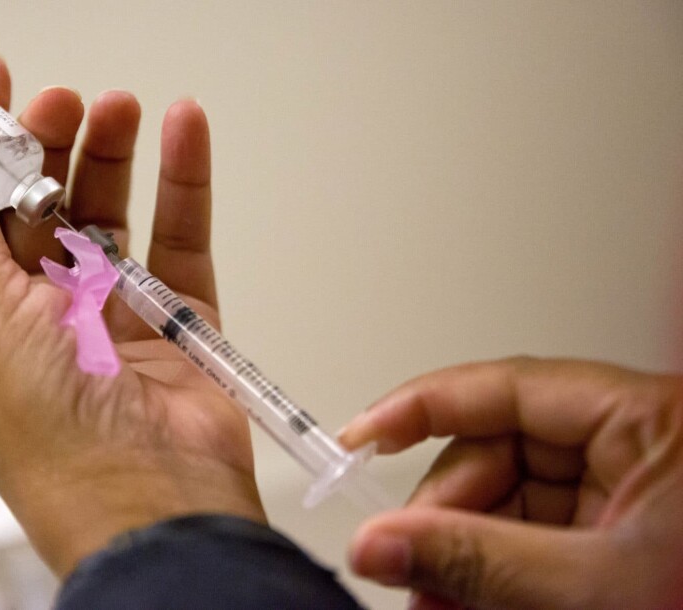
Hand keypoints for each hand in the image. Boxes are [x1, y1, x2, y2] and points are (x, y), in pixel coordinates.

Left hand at [0, 55, 264, 576]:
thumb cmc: (52, 435)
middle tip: (64, 102)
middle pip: (44, 210)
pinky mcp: (176, 318)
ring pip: (113, 218)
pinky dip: (184, 185)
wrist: (150, 499)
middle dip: (50, 149)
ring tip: (121, 107)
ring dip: (115, 159)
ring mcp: (114, 315)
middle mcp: (44, 315)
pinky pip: (180, 239)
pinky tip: (184, 132)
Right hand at [339, 357, 682, 608]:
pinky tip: (469, 602)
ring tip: (434, 600)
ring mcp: (623, 489)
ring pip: (509, 499)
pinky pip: (532, 535)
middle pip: (497, 450)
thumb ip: (477, 560)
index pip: (505, 386)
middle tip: (405, 565)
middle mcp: (631, 443)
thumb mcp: (594, 587)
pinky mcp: (619, 532)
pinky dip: (496, 571)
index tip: (361, 438)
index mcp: (645, 419)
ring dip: (464, 552)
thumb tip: (380, 541)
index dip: (420, 406)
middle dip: (444, 514)